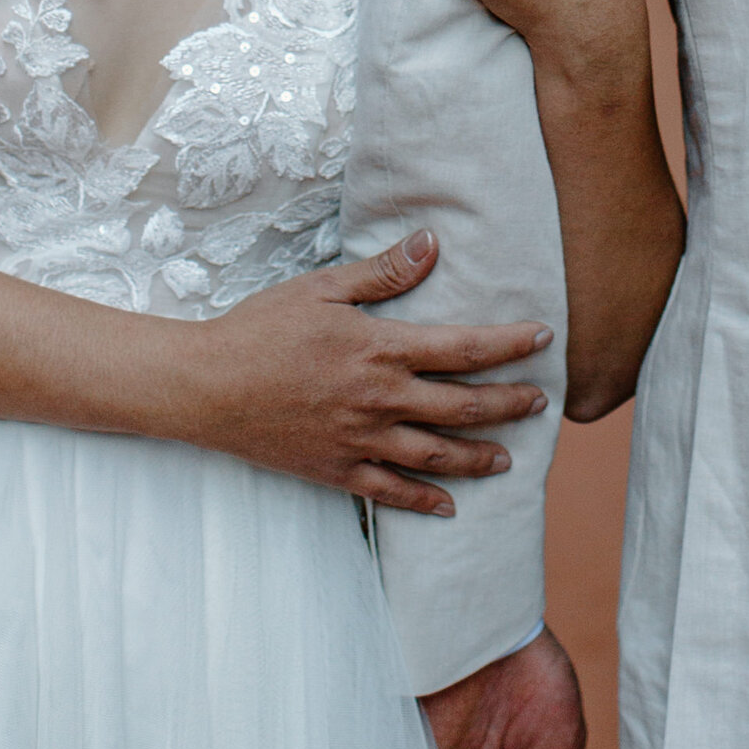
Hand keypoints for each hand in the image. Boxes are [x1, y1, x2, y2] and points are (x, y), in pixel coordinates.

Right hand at [180, 233, 549, 512]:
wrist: (205, 387)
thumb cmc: (260, 329)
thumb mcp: (322, 288)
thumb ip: (383, 272)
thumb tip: (432, 243)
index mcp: (381, 349)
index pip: (464, 348)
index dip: (509, 344)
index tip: (543, 339)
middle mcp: (380, 399)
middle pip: (463, 407)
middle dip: (509, 405)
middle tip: (541, 404)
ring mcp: (359, 440)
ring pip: (436, 455)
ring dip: (479, 457)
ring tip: (508, 458)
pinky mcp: (336, 470)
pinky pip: (390, 492)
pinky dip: (424, 501)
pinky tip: (449, 506)